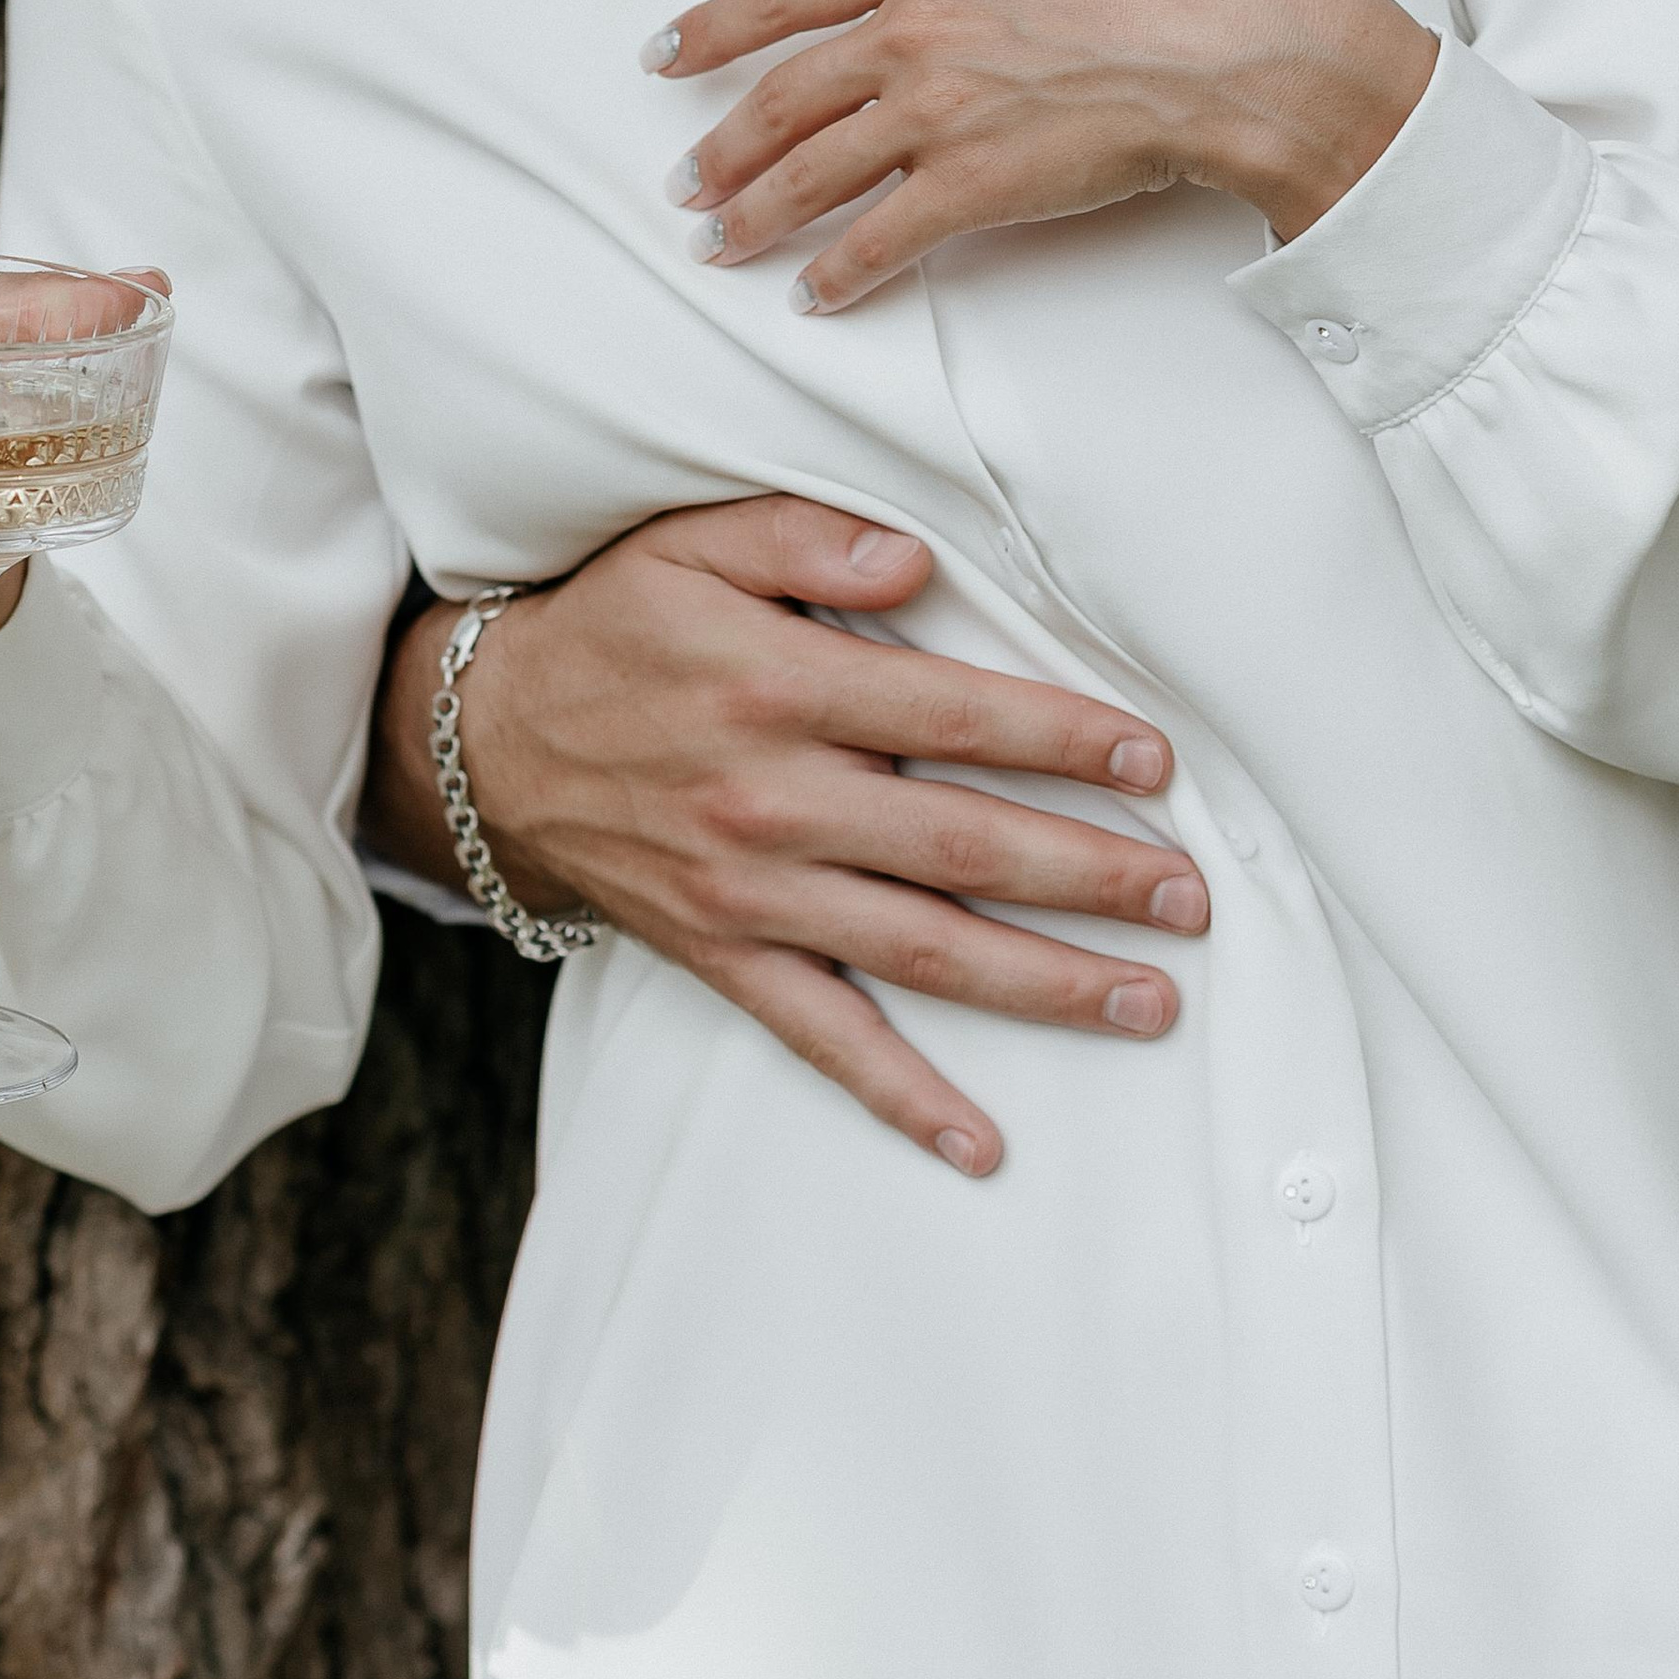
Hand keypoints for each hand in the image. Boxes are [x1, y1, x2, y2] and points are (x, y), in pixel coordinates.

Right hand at [359, 495, 1212, 1176]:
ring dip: (1042, 983)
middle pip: (960, 845)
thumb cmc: (614, 628)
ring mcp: (749, 892)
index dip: (1061, 738)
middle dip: (1089, 875)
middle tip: (1190, 899)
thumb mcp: (689, 543)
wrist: (488, 745)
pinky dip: (903, 1096)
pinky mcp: (723, 956)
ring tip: (1149, 1002)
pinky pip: (823, 1039)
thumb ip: (802, 536)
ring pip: (919, 950)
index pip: (951, 717)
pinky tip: (982, 1143)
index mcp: (775, 685)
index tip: (1154, 760)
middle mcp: (770, 799)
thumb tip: (915, 556)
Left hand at [652, 0, 1437, 309]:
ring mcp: (936, 106)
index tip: (667, 55)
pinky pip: (881, 239)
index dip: (711, 26)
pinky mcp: (973, 182)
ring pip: (811, 170)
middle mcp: (911, 25)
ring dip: (757, 215)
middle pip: (781, 94)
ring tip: (722, 244)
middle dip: (722, 147)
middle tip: (687, 184)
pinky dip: (838, 273)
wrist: (1226, 37)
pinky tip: (813, 294)